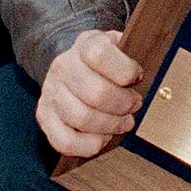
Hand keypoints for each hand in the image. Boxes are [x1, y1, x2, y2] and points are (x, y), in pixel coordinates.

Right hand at [37, 28, 142, 157]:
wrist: (77, 66)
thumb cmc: (107, 63)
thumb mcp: (122, 48)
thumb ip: (135, 56)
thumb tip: (145, 75)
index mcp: (84, 45)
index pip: (100, 55)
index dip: (125, 71)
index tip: (136, 78)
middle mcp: (63, 67)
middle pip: (96, 93)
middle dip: (123, 105)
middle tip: (133, 105)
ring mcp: (51, 92)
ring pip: (82, 118)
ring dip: (110, 126)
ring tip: (122, 122)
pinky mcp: (45, 116)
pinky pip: (64, 141)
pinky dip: (89, 145)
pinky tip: (102, 137)